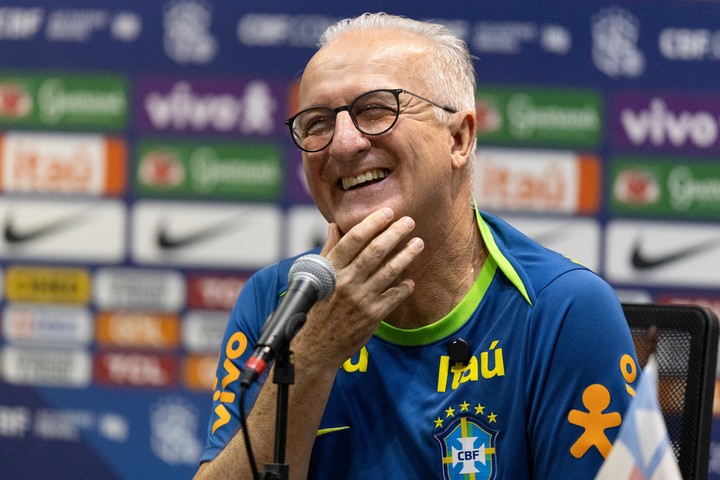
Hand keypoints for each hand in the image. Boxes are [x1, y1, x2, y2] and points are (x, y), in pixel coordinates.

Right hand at [293, 208, 423, 368]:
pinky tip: (410, 280)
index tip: (387, 212)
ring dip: (406, 255)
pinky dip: (404, 286)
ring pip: (389, 271)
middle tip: (409, 222)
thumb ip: (330, 250)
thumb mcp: (317, 277)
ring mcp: (361, 299)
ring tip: (418, 243)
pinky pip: (394, 296)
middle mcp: (346, 282)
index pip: (354, 238)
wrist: (316, 346)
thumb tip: (335, 225)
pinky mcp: (373, 316)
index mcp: (331, 269)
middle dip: (395, 233)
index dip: (373, 223)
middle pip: (375, 251)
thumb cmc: (317, 307)